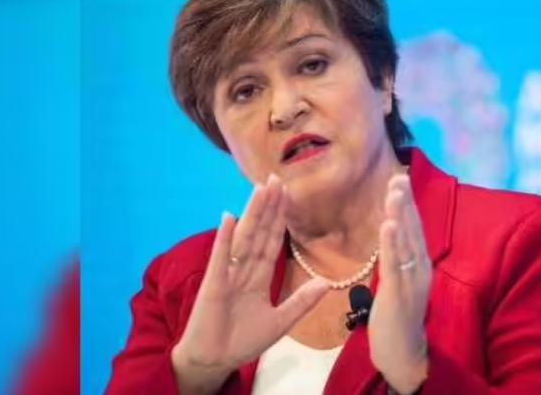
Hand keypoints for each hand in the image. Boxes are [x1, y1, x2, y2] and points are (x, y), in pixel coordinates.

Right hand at [172, 174, 329, 394]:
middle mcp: (243, 269)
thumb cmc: (242, 341)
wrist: (215, 361)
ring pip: (244, 238)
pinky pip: (221, 258)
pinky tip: (228, 217)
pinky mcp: (213, 285)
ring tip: (260, 188)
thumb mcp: (280, 321)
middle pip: (259, 232)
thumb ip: (302, 302)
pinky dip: (224, 239)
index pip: (272, 241)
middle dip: (269, 207)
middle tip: (276, 178)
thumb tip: (327, 282)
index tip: (288, 194)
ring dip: (252, 213)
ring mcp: (227, 274)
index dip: (280, 219)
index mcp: (258, 277)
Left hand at [369, 175, 431, 393]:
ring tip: (394, 192)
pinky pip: (395, 265)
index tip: (398, 179)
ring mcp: (412, 282)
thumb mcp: (400, 281)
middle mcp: (421, 269)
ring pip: (406, 243)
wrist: (404, 353)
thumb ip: (400, 258)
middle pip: (413, 230)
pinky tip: (389, 225)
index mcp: (419, 264)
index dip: (407, 204)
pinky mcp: (400, 295)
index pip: (414, 229)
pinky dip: (392, 243)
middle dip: (405, 202)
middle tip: (397, 176)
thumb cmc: (398, 317)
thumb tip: (394, 232)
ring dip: (400, 215)